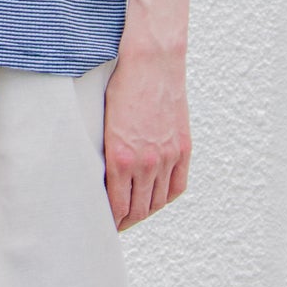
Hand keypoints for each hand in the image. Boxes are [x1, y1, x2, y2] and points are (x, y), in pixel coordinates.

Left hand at [103, 40, 190, 230]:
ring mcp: (167, 157)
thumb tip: (103, 179)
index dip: (111, 221)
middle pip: (138, 210)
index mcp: (119, 158)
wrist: (152, 62)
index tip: (105, 224)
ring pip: (158, 202)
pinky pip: (177, 186)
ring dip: (146, 212)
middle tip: (118, 224)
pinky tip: (158, 198)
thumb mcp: (103, 123)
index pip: (117, 206)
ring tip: (136, 213)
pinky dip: (166, 197)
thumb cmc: (122, 86)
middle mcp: (145, 163)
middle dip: (126, 221)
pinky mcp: (183, 148)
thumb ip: (106, 154)